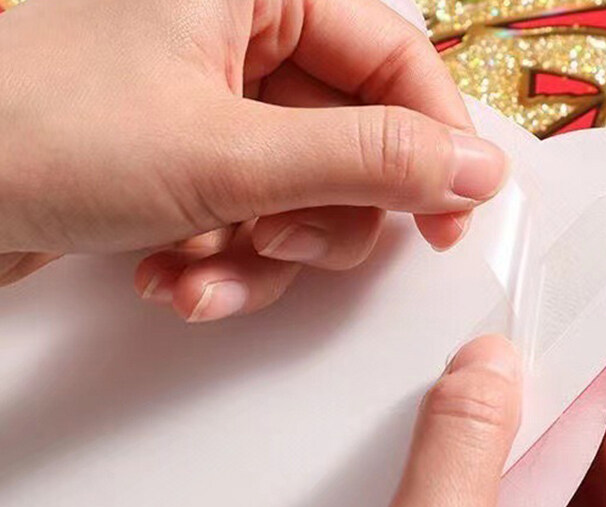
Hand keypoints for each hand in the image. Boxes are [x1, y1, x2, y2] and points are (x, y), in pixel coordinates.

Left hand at [0, 0, 505, 320]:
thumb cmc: (35, 134)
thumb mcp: (227, 154)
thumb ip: (367, 160)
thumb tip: (473, 169)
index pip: (397, 61)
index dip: (435, 144)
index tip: (453, 216)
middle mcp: (241, 40)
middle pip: (354, 144)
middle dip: (321, 220)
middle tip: (281, 243)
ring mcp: (215, 109)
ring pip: (304, 199)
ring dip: (263, 258)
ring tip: (202, 273)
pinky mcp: (189, 166)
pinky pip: (252, 224)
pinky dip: (222, 266)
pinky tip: (168, 278)